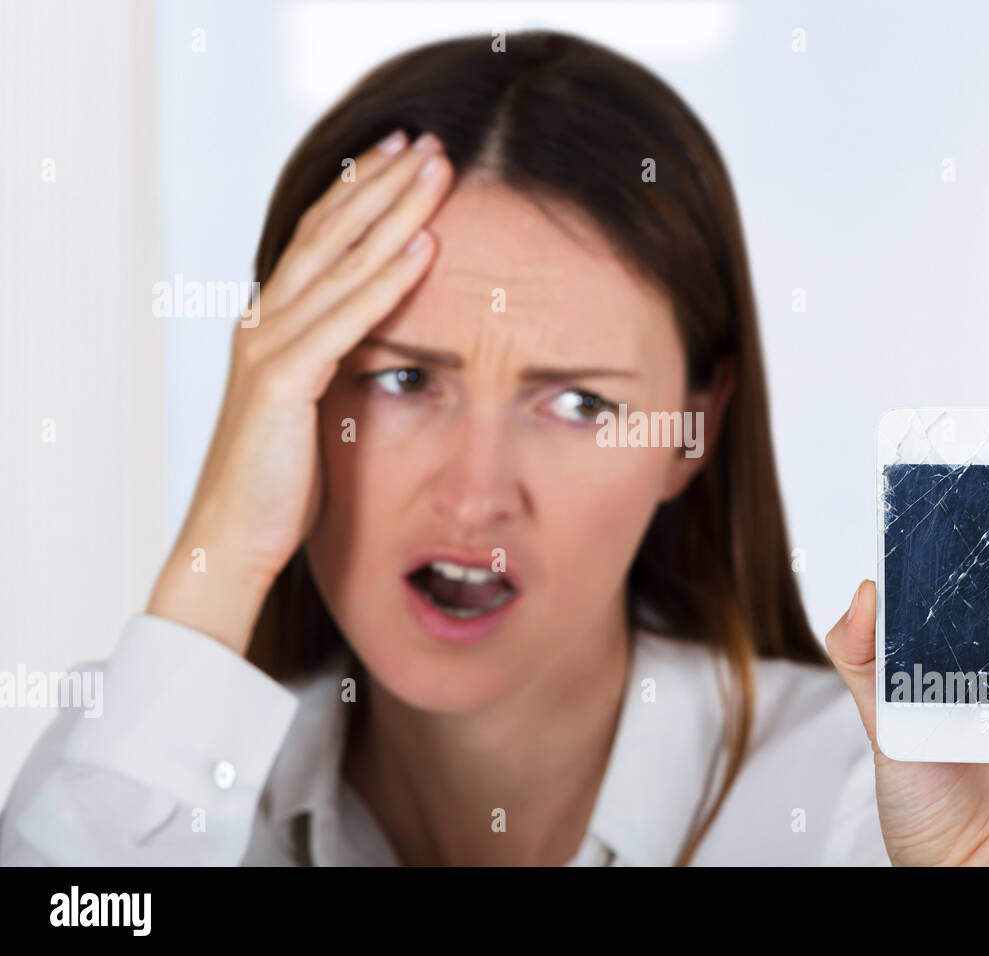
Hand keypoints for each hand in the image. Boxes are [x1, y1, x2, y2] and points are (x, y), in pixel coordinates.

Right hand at [147, 129, 453, 655]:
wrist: (233, 537)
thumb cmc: (280, 478)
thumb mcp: (314, 402)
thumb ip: (338, 357)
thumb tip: (383, 335)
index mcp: (275, 321)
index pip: (322, 238)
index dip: (363, 191)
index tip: (406, 156)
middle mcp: (266, 320)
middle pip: (330, 231)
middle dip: (383, 182)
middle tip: (430, 141)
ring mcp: (269, 346)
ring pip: (339, 262)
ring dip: (394, 213)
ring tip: (438, 171)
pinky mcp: (282, 381)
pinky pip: (345, 321)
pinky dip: (385, 282)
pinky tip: (424, 249)